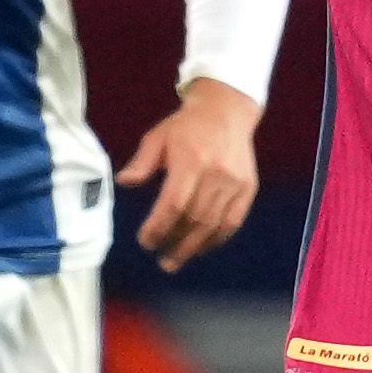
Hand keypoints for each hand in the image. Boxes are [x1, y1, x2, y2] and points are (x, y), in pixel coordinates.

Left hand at [119, 81, 262, 267]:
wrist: (226, 111)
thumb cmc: (186, 126)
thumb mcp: (157, 137)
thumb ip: (141, 163)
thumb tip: (124, 182)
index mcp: (191, 160)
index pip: (174, 203)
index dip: (159, 226)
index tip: (146, 240)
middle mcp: (216, 173)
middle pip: (194, 219)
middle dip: (175, 243)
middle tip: (160, 258)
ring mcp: (235, 182)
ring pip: (213, 225)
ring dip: (193, 248)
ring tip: (175, 261)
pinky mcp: (248, 188)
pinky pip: (232, 222)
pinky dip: (216, 240)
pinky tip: (200, 248)